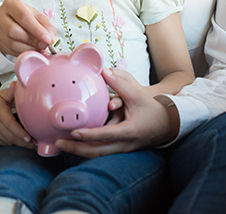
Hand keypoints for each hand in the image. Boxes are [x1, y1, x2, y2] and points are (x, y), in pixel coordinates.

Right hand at [0, 0, 56, 56]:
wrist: (10, 19)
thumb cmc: (25, 15)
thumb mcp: (36, 15)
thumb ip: (45, 25)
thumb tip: (51, 38)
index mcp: (10, 4)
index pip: (23, 17)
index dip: (36, 29)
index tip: (48, 39)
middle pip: (13, 31)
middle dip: (32, 40)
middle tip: (44, 45)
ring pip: (11, 43)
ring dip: (29, 49)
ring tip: (39, 48)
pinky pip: (10, 51)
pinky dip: (23, 53)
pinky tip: (31, 50)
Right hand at [0, 82, 35, 148]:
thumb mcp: (2, 94)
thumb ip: (11, 91)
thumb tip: (18, 84)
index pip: (9, 124)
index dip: (20, 132)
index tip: (30, 138)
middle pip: (9, 136)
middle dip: (23, 143)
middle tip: (35, 144)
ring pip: (7, 142)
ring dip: (18, 144)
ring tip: (30, 144)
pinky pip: (2, 143)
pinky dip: (11, 143)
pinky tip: (19, 142)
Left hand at [54, 68, 179, 157]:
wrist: (167, 123)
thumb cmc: (151, 108)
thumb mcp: (137, 94)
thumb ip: (119, 84)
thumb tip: (104, 71)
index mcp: (129, 131)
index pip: (106, 135)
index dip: (89, 135)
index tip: (74, 133)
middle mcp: (125, 144)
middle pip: (97, 152)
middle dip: (76, 149)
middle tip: (58, 143)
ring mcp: (122, 149)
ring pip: (97, 155)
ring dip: (78, 151)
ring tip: (60, 144)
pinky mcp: (119, 150)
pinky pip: (100, 153)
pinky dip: (86, 150)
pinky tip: (73, 145)